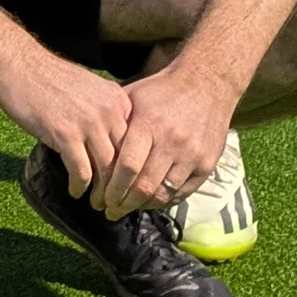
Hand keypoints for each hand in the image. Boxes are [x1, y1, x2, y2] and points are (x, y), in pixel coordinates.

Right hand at [0, 42, 132, 205]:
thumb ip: (104, 113)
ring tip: (97, 203)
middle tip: (116, 203)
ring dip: (102, 192)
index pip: (137, 143)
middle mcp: (110, 112)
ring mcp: (89, 123)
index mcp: (119, 100)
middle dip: (122, 186)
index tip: (128, 185)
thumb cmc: (48, 77)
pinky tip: (75, 191)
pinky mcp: (66, 134)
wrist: (18, 63)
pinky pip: (81, 170)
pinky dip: (80, 186)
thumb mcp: (89, 89)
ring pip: (107, 169)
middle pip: (126, 159)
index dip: (134, 169)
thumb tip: (110, 142)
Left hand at [94, 65, 238, 217]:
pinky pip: (182, 193)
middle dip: (122, 204)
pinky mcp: (207, 165)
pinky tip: (149, 202)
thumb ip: (115, 122)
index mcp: (149, 123)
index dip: (111, 188)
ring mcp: (192, 155)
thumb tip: (89, 145)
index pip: (126, 166)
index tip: (99, 199)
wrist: (207, 84)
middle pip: (143, 185)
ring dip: (141, 206)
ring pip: (163, 193)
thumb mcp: (134, 97)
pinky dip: (163, 201)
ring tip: (126, 209)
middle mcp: (172, 142)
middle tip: (109, 212)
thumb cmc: (162, 91)